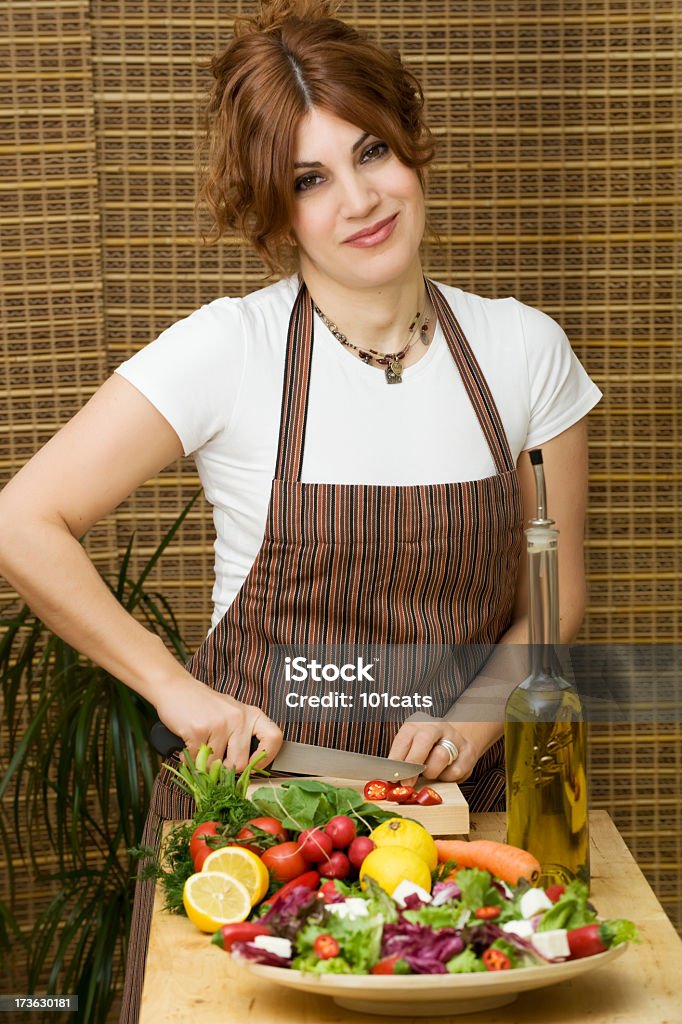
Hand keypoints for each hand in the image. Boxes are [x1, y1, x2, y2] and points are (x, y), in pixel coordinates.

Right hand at [155, 672, 282, 771]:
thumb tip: (245, 769)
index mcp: (251, 714)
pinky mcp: (199, 730)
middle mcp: (239, 718)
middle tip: (215, 760)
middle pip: (240, 763)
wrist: (174, 686)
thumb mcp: (230, 714)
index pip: (274, 738)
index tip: (254, 767)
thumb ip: (241, 737)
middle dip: (225, 769)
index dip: (266, 758)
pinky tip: (188, 745)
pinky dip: (191, 759)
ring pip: (216, 765)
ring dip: (204, 763)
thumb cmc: (203, 704)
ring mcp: (219, 724)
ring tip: (200, 748)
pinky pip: (198, 760)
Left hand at [388, 715, 477, 784]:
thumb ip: (403, 760)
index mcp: (418, 723)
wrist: (458, 740)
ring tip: (429, 774)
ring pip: (441, 756)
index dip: (396, 758)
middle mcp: (436, 726)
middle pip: (423, 740)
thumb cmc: (428, 748)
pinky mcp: (468, 753)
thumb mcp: (413, 747)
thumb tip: (392, 780)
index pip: (404, 738)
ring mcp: (454, 738)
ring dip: (431, 772)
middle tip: (406, 782)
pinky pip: (455, 771)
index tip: (392, 775)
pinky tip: (444, 773)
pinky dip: (446, 777)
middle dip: (413, 764)